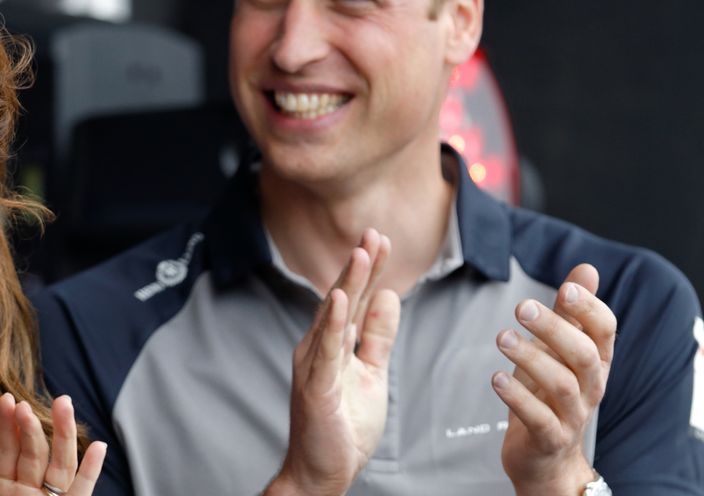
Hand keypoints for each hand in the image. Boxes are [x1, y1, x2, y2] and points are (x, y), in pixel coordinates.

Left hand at [0, 392, 106, 495]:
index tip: (6, 400)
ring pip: (59, 466)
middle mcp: (25, 495)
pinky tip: (97, 449)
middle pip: (35, 452)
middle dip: (36, 425)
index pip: (6, 449)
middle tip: (33, 400)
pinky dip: (89, 474)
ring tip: (64, 405)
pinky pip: (78, 495)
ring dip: (64, 437)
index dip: (7, 425)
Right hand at [266, 229, 401, 495]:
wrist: (322, 471)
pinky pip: (326, 350)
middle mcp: (319, 348)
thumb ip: (378, 337)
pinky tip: (340, 299)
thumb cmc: (343, 425)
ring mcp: (314, 366)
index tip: (381, 240)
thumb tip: (388, 296)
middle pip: (343, 299)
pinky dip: (333, 322)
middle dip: (359, 266)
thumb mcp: (371, 373)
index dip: (368, 270)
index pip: (355, 300)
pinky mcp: (316, 387)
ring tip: (360, 253)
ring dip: (348, 283)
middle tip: (372, 233)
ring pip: (334, 317)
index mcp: (333, 345)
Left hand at [493, 264, 615, 494]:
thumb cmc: (551, 394)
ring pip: (562, 384)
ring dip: (531, 357)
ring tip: (502, 337)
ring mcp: (573, 415)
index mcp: (595, 361)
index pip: (606, 331)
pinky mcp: (549, 438)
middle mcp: (591, 387)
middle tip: (522, 307)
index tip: (567, 288)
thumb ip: (572, 311)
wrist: (548, 458)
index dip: (590, 309)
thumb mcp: (560, 350)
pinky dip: (518, 397)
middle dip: (555, 328)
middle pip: (583, 354)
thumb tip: (587, 268)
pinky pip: (538, 418)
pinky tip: (497, 378)